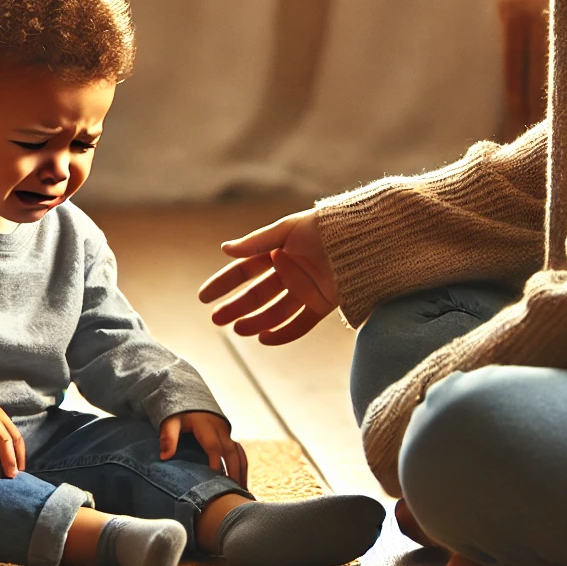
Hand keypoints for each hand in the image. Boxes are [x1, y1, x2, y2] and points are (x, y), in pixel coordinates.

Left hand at [160, 411, 248, 487]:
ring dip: (242, 471)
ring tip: (243, 492)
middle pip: (231, 451)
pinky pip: (239, 452)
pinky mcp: (228, 436)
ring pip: (238, 452)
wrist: (189, 398)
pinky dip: (242, 466)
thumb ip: (168, 437)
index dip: (216, 462)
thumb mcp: (170, 421)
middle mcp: (220, 428)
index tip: (217, 481)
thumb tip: (165, 456)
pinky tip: (242, 482)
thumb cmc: (178, 414)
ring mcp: (226, 432)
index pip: (213, 446)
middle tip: (236, 492)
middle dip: (235, 471)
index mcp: (205, 425)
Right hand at [197, 209, 338, 344]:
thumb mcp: (287, 230)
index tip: (204, 297)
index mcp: (277, 251)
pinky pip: (300, 325)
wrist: (363, 237)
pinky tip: (263, 339)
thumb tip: (225, 249)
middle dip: (235, 307)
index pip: (244, 270)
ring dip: (255, 321)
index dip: (224, 283)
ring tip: (238, 329)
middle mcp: (289, 272)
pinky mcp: (322, 305)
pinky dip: (282, 334)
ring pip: (274, 311)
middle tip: (216, 319)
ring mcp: (305, 290)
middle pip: (257, 294)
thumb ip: (256, 242)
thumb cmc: (324, 226)